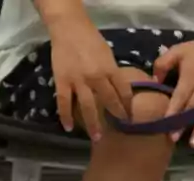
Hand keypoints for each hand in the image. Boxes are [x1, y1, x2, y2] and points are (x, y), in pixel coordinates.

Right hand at [47, 15, 135, 140]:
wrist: (69, 29)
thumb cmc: (90, 40)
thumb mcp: (107, 54)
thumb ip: (111, 72)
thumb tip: (117, 89)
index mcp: (109, 68)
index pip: (123, 91)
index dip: (128, 105)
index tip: (131, 116)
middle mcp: (96, 77)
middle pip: (108, 102)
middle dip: (115, 117)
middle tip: (119, 130)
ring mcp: (78, 81)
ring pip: (87, 107)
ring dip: (93, 124)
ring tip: (97, 138)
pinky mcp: (62, 82)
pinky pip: (64, 103)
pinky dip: (66, 117)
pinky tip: (69, 128)